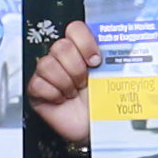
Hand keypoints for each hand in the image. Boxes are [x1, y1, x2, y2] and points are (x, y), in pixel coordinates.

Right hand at [29, 22, 99, 154]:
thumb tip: (120, 45)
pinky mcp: (36, 90)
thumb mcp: (111, 77)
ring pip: (47, 64)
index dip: (85, 43)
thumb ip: (111, 58)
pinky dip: (53, 94)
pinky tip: (62, 100)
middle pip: (60, 46)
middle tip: (84, 83)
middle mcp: (62, 58)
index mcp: (80, 49)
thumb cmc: (103, 103)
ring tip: (73, 93)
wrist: (95, 129)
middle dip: (76, 68)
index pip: (74, 29)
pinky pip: (38, 84)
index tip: (95, 61)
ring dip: (65, 83)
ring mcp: (47, 73)